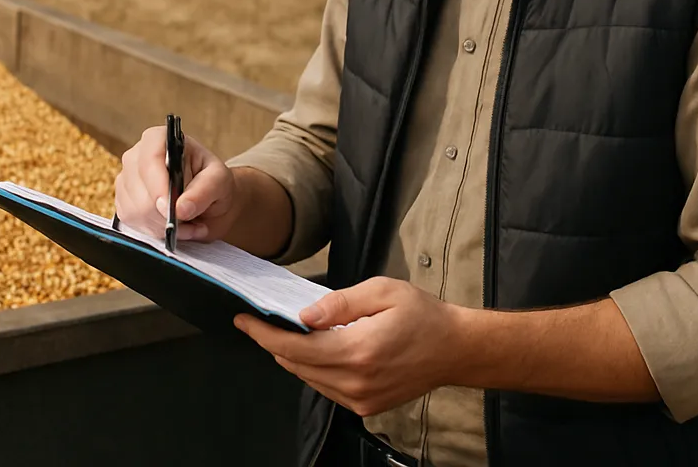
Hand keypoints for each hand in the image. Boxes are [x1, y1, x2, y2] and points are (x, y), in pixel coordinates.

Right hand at [114, 126, 239, 242]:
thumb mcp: (220, 181)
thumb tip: (180, 208)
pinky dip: (156, 233)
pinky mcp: (123, 203)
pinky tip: (174, 228)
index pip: (150, 158)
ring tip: (189, 224)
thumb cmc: (213, 182)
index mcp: (160, 139)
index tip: (171, 208)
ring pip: (135, 211)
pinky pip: (133, 224)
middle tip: (192, 220)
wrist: (209, 199)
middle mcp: (136, 156)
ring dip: (164, 226)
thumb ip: (205, 191)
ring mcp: (126, 180)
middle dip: (166, 213)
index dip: (158, 185)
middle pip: (139, 190)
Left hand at [234, 277, 464, 417]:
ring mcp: (361, 399)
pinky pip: (326, 388)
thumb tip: (304, 316)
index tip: (244, 319)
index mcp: (358, 351)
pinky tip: (315, 349)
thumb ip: (340, 303)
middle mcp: (356, 381)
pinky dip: (313, 369)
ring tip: (285, 331)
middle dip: (274, 342)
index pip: (296, 347)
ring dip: (293, 356)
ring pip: (309, 379)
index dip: (265, 333)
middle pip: (297, 365)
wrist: (454, 349)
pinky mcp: (366, 406)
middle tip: (259, 320)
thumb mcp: (382, 292)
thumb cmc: (421, 313)